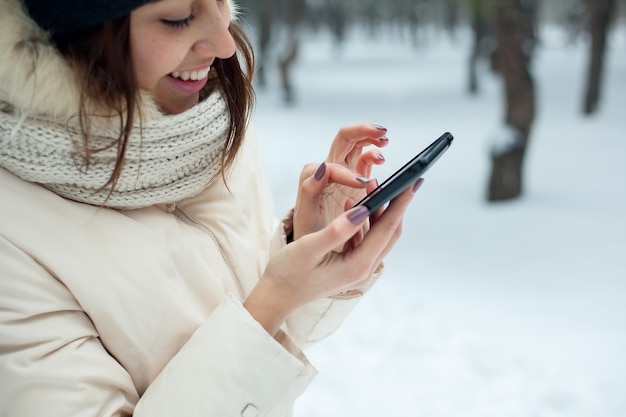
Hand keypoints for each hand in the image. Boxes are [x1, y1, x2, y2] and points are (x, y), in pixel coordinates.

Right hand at [244, 181, 419, 335]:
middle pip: (390, 232)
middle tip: (404, 178)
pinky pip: (366, 240)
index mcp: (357, 266)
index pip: (387, 229)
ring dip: (382, 211)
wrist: (276, 297)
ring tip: (379, 186)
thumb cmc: (288, 273)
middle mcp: (363, 270)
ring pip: (379, 236)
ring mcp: (357, 269)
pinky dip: (366, 221)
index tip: (412, 180)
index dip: (400, 203)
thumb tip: (361, 209)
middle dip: (398, 205)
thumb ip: (336, 230)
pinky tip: (355, 206)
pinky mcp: (349, 265)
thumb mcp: (309, 248)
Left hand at [293, 123, 388, 240]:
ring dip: (370, 137)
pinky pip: (365, 159)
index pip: (332, 167)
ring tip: (385, 140)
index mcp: (314, 178)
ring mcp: (343, 172)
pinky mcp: (355, 178)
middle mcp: (328, 170)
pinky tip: (382, 157)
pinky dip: (374, 153)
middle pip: (344, 139)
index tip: (362, 185)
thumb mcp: (305, 216)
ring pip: (356, 144)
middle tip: (381, 132)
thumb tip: (321, 169)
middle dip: (361, 131)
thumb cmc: (309, 231)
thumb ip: (310, 192)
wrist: (316, 243)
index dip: (347, 174)